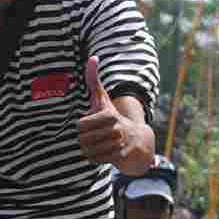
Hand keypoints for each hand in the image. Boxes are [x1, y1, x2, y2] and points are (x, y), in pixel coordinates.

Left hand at [76, 56, 151, 170]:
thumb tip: (92, 58)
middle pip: (83, 139)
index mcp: (109, 115)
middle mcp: (116, 129)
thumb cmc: (113, 117)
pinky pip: (96, 160)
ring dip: (89, 148)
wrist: (137, 140)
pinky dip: (95, 157)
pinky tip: (100, 151)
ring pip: (89, 150)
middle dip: (84, 137)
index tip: (88, 123)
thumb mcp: (103, 99)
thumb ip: (94, 80)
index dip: (81, 125)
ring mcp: (118, 143)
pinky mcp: (120, 156)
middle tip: (92, 135)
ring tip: (96, 143)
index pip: (81, 125)